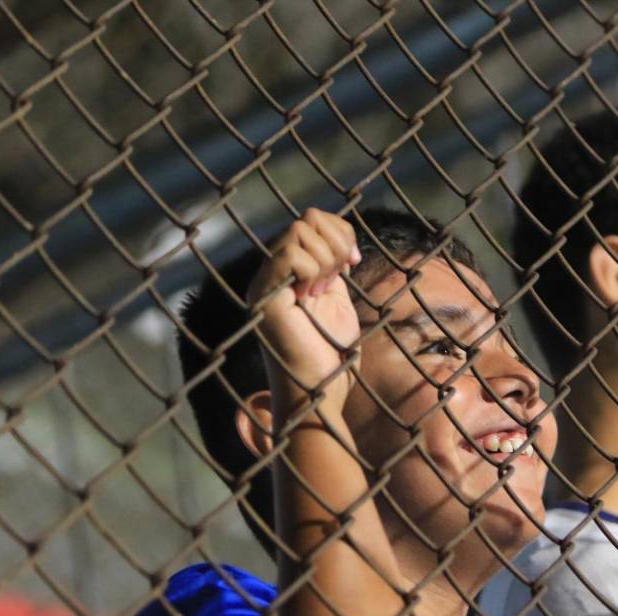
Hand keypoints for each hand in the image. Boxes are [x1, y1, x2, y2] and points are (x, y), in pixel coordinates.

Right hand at [247, 208, 362, 398]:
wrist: (319, 393)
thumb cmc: (330, 356)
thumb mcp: (336, 300)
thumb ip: (332, 268)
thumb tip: (340, 237)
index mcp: (288, 271)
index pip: (314, 220)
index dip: (342, 234)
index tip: (352, 264)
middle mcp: (272, 273)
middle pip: (308, 219)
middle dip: (336, 244)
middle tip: (337, 280)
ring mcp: (265, 283)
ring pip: (300, 230)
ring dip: (326, 259)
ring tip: (323, 291)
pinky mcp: (265, 297)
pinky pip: (291, 255)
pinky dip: (313, 269)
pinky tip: (313, 294)